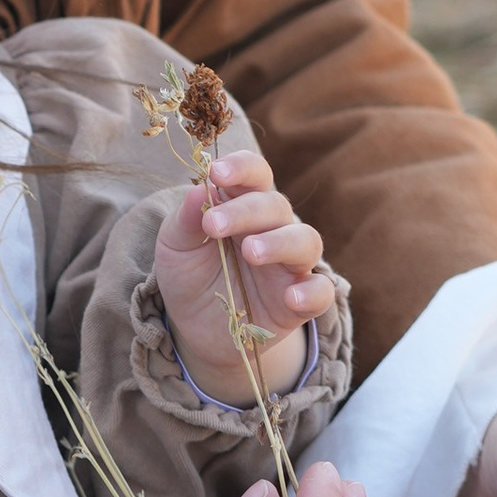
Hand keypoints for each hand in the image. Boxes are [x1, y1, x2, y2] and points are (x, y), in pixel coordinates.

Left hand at [154, 145, 331, 399]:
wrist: (195, 328)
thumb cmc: (189, 274)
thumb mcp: (175, 246)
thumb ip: (186, 220)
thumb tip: (198, 190)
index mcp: (243, 204)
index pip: (255, 173)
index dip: (241, 168)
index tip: (216, 173)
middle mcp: (273, 228)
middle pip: (276, 206)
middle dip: (246, 211)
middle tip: (214, 225)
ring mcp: (291, 264)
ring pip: (306, 241)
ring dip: (280, 243)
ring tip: (251, 252)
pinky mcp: (301, 301)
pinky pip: (322, 291)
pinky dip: (312, 292)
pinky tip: (292, 298)